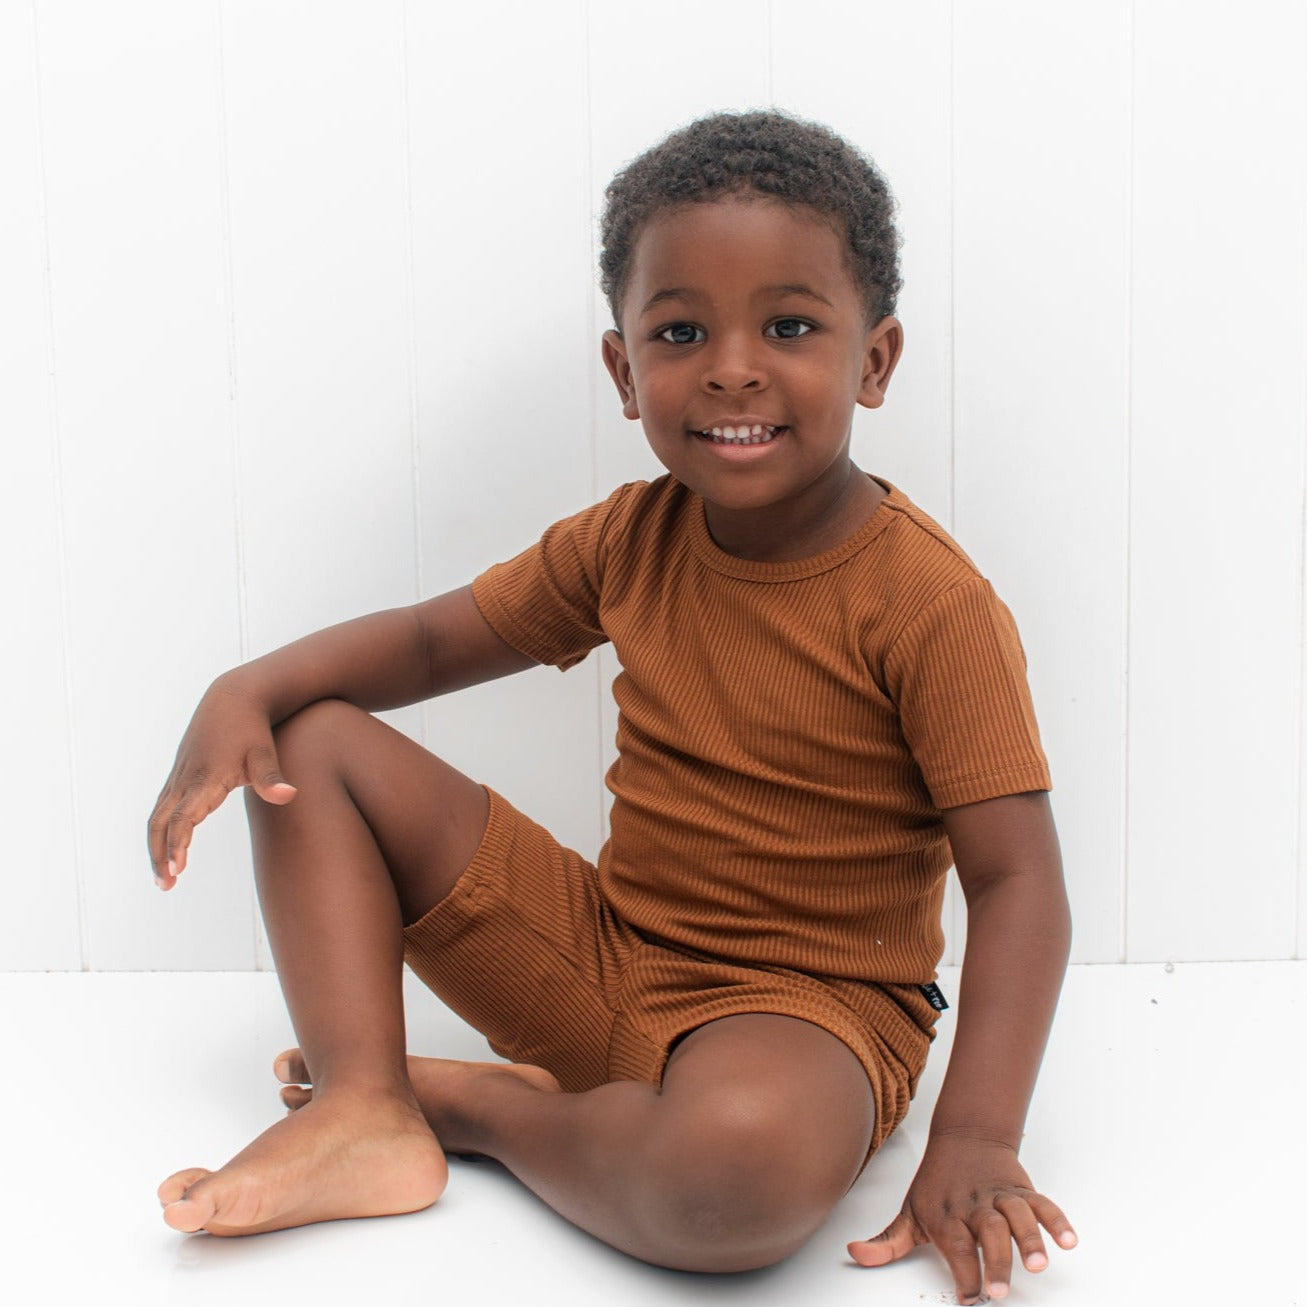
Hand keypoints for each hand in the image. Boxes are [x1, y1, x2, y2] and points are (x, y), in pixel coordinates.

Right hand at [147, 677, 296, 888]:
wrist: (234, 698)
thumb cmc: (253, 728)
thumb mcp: (264, 752)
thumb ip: (272, 778)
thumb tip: (290, 796)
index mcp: (204, 778)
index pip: (183, 818)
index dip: (177, 845)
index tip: (177, 871)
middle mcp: (185, 780)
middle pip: (159, 823)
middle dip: (159, 855)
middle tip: (166, 886)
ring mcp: (178, 777)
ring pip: (156, 817)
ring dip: (155, 848)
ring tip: (164, 879)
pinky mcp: (179, 775)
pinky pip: (161, 808)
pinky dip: (159, 832)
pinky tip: (167, 850)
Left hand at [848, 1133, 1075, 1302]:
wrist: (964, 1137)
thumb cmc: (936, 1184)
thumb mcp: (908, 1211)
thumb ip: (887, 1241)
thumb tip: (854, 1253)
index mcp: (945, 1214)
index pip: (955, 1246)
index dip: (963, 1274)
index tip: (969, 1299)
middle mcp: (974, 1205)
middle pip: (987, 1232)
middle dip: (994, 1262)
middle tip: (999, 1292)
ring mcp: (1000, 1197)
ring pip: (1017, 1216)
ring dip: (1029, 1240)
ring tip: (1039, 1265)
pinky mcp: (1021, 1191)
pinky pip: (1042, 1204)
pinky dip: (1057, 1220)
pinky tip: (1069, 1241)